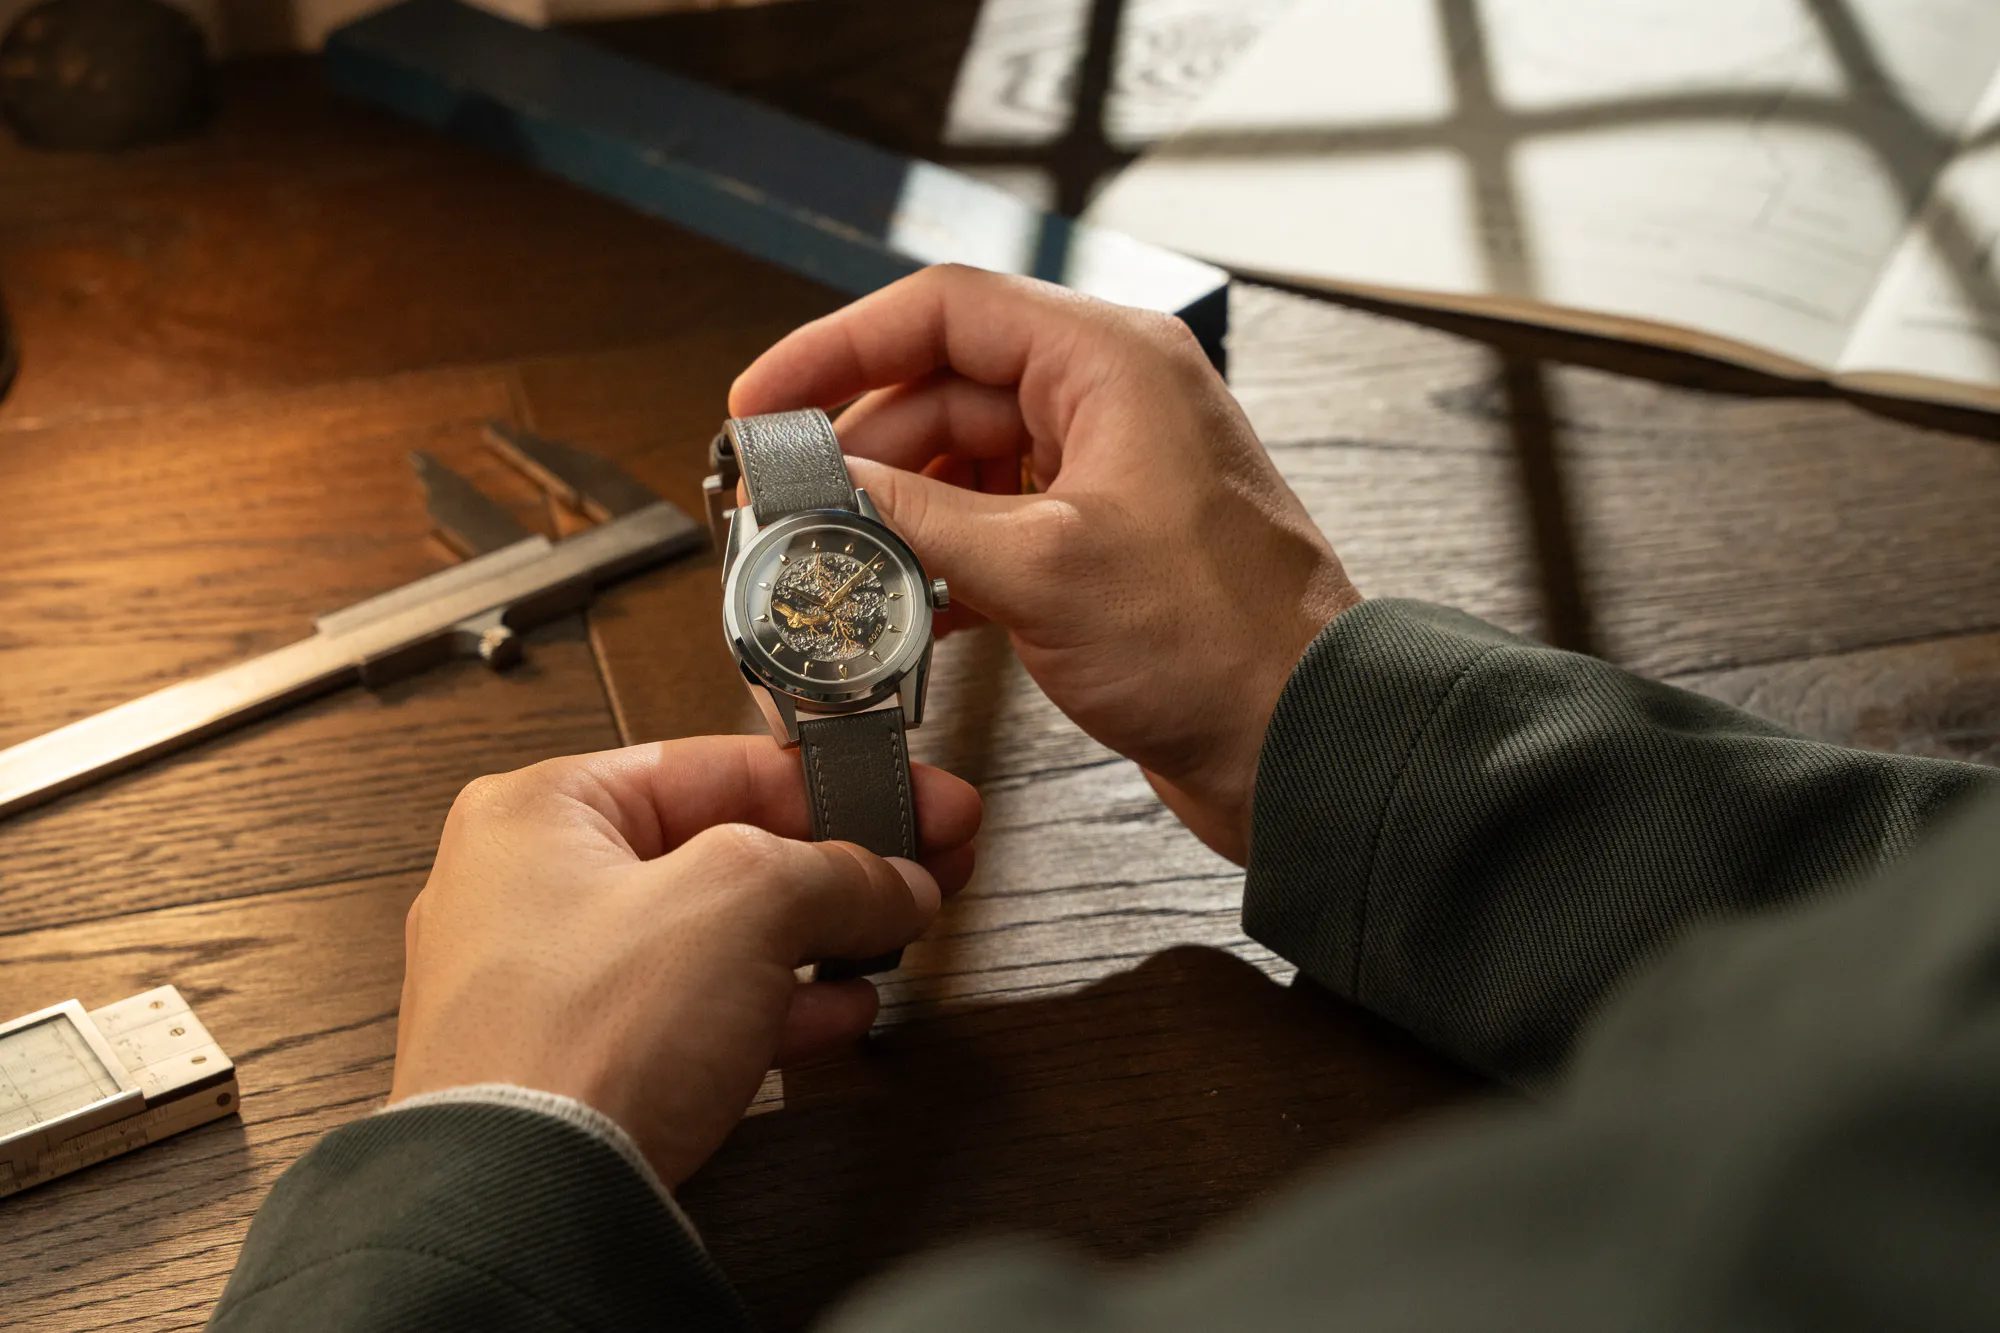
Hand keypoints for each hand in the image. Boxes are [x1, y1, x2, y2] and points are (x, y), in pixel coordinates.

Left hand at [389, 736, 980, 1184]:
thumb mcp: (743, 903)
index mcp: (540, 811)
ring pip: (714, 936)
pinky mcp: (579, 1066)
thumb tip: (893, 880)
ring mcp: (549, 985)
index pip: (721, 766)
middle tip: (918, 862)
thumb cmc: (578, 1040)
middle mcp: (529, 889)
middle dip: (835, 863)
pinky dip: (773, 1005)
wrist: (531, 1203)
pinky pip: (695, 1013)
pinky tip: (837, 1008)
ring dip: (814, 935)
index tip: (914, 797)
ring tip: (890, 932)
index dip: (839, 781)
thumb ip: (836, 872)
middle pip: (722, 849)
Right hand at [731, 266, 1359, 862]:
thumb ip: (917, 516)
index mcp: (1110, 363)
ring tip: (837, 561)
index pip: (946, 310)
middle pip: (945, 386)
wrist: (1300, 742)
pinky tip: (902, 604)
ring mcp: (1107, 473)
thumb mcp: (1040, 571)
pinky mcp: (1103, 543)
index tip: (766, 399)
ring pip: (965, 460)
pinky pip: (996, 522)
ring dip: (898, 510)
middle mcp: (1111, 401)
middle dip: (862, 446)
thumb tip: (825, 487)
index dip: (839, 346)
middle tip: (790, 503)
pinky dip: (943, 557)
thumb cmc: (1219, 644)